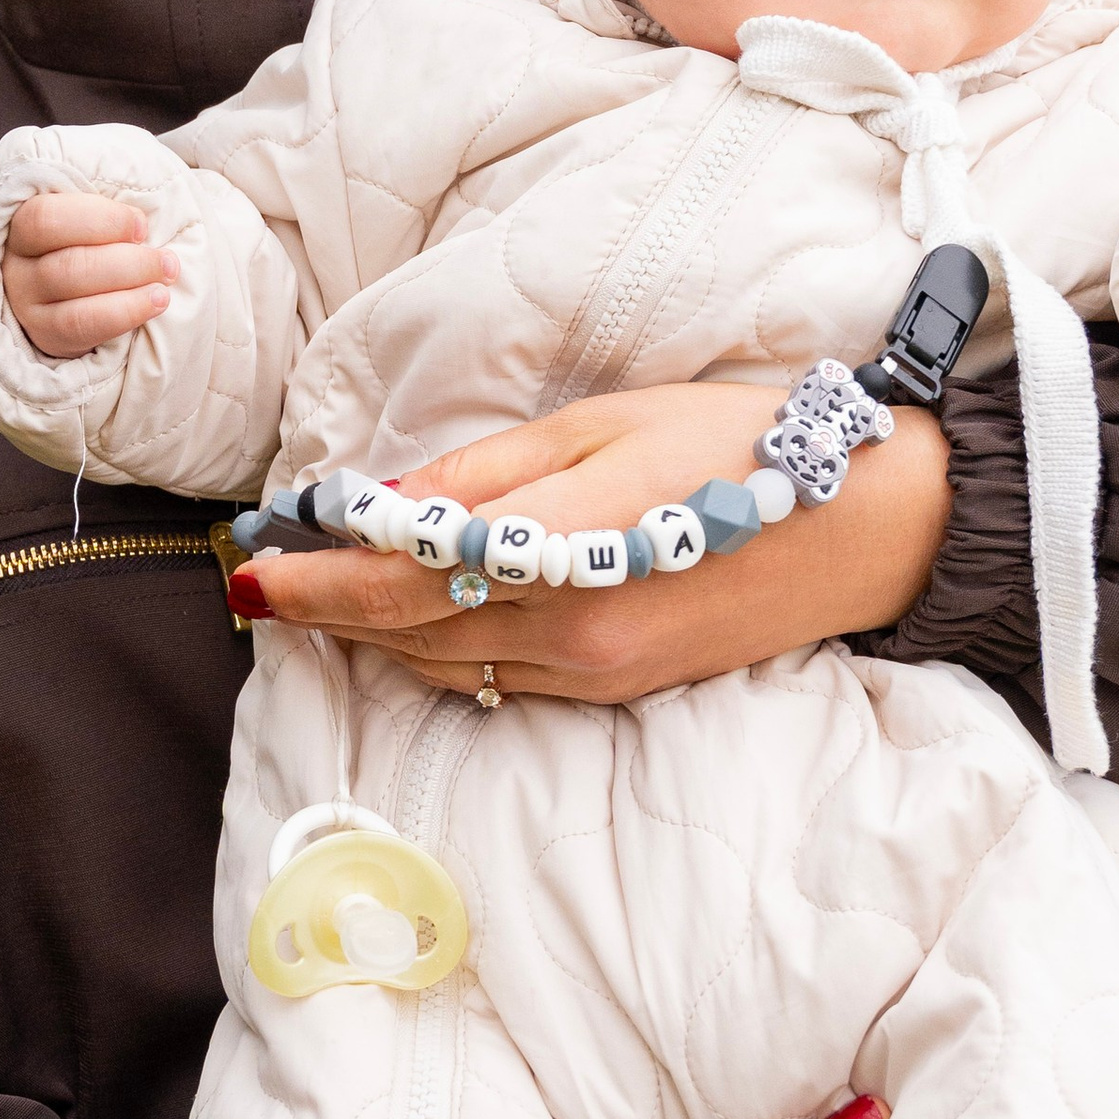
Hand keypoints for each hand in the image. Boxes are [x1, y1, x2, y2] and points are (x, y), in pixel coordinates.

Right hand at [2, 192, 177, 360]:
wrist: (81, 286)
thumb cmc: (91, 238)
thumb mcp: (90, 214)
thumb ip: (104, 212)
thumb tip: (139, 221)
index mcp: (20, 224)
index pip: (46, 219)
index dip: (100, 221)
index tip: (141, 226)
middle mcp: (15, 268)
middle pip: (68, 266)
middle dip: (129, 262)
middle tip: (166, 261)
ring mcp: (26, 306)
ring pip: (74, 301)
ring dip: (130, 290)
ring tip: (165, 282)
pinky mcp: (45, 336)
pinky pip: (83, 329)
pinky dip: (125, 315)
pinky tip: (154, 303)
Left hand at [236, 383, 951, 702]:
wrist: (866, 526)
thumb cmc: (736, 445)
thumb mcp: (603, 427)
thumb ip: (486, 476)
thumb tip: (380, 506)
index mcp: (564, 550)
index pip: (403, 577)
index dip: (317, 576)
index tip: (251, 562)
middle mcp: (573, 631)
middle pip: (409, 633)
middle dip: (325, 610)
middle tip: (256, 581)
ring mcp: (597, 672)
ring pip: (445, 666)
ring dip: (372, 637)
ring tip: (311, 600)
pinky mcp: (618, 691)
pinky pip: (496, 682)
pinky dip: (436, 654)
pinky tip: (407, 624)